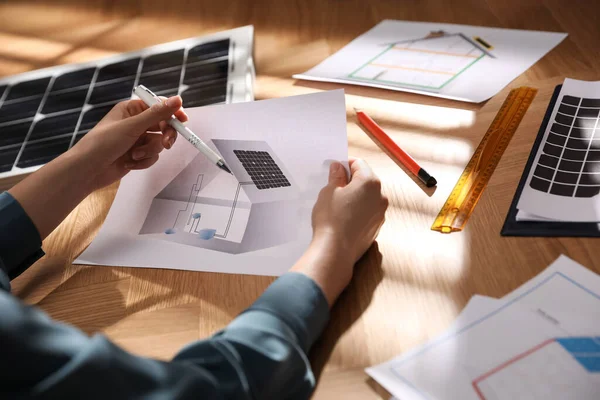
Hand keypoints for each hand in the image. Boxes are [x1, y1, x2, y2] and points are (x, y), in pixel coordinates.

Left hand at [71, 96, 187, 189]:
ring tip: (135, 155)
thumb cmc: (103, 143)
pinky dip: (144, 161)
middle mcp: (135, 123)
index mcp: (132, 109)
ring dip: (149, 151)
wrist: (88, 170)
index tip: (183, 120)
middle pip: (163, 125)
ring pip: (159, 143)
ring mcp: (137, 139)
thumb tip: (178, 99)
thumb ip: (157, 114)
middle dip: (165, 136)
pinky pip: (152, 156)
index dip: (172, 112)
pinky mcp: (137, 155)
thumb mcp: (132, 126)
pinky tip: (130, 162)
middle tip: (166, 144)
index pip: (159, 106)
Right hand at [291, 157, 387, 305]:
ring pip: (367, 197)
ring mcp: (380, 213)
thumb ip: (336, 176)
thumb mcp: (329, 191)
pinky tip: (343, 218)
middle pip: (366, 180)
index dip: (345, 165)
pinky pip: (368, 212)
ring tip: (337, 205)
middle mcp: (380, 196)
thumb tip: (338, 168)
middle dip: (351, 181)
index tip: (335, 171)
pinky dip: (358, 211)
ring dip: (355, 197)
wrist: (336, 251)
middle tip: (333, 188)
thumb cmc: (331, 219)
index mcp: (370, 182)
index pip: (359, 164)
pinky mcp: (376, 227)